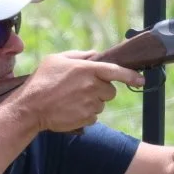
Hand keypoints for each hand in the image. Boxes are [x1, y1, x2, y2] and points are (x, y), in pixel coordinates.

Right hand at [10, 51, 143, 132]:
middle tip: (82, 89)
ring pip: (101, 104)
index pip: (116, 71)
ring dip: (92, 102)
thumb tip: (95, 54)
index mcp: (87, 69)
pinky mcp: (87, 118)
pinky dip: (85, 114)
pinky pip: (93, 116)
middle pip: (110, 91)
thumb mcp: (57, 59)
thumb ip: (79, 56)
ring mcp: (91, 104)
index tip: (142, 80)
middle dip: (101, 90)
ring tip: (71, 99)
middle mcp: (92, 87)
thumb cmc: (42, 81)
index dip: (131, 76)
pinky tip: (70, 109)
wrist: (31, 108)